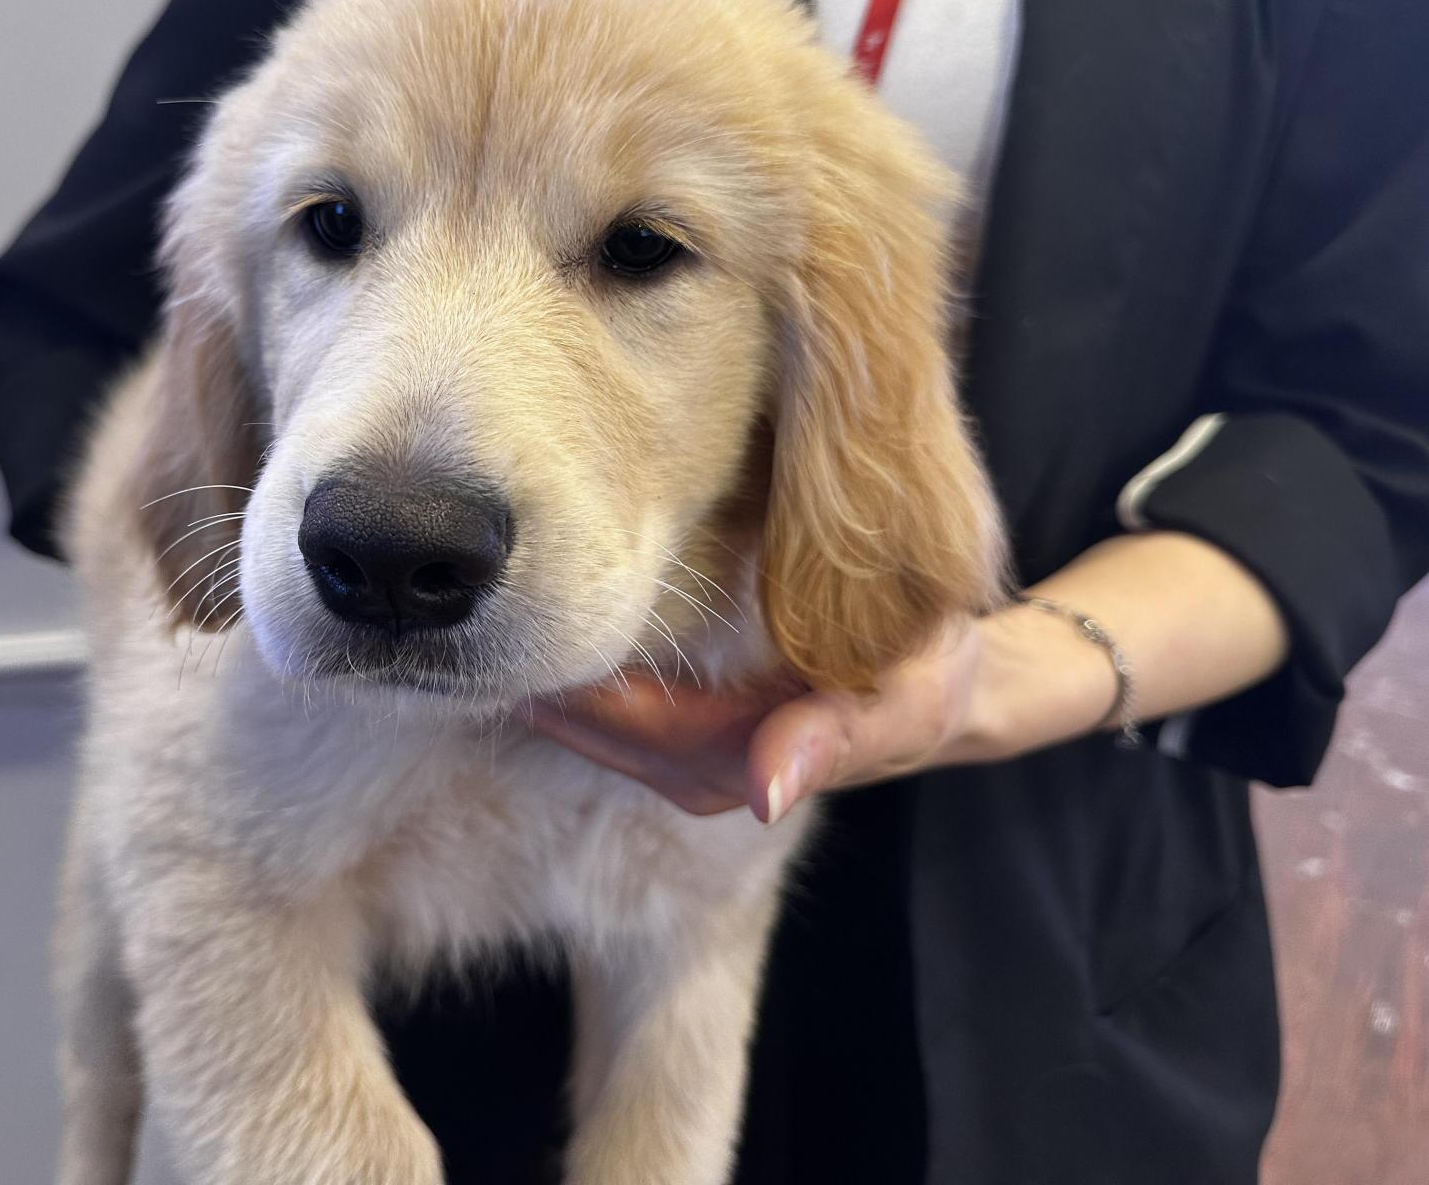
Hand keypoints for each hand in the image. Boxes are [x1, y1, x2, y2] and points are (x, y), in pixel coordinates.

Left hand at [530, 617, 986, 822]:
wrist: (952, 673)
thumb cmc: (931, 673)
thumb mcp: (908, 699)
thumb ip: (842, 738)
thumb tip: (770, 792)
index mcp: (760, 761)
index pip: (655, 738)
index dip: (594, 704)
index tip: (537, 665)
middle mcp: (724, 774)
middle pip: (619, 744)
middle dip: (559, 705)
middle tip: (484, 645)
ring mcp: (712, 761)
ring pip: (617, 739)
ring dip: (563, 704)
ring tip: (498, 645)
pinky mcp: (707, 737)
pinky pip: (632, 723)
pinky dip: (590, 695)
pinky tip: (553, 654)